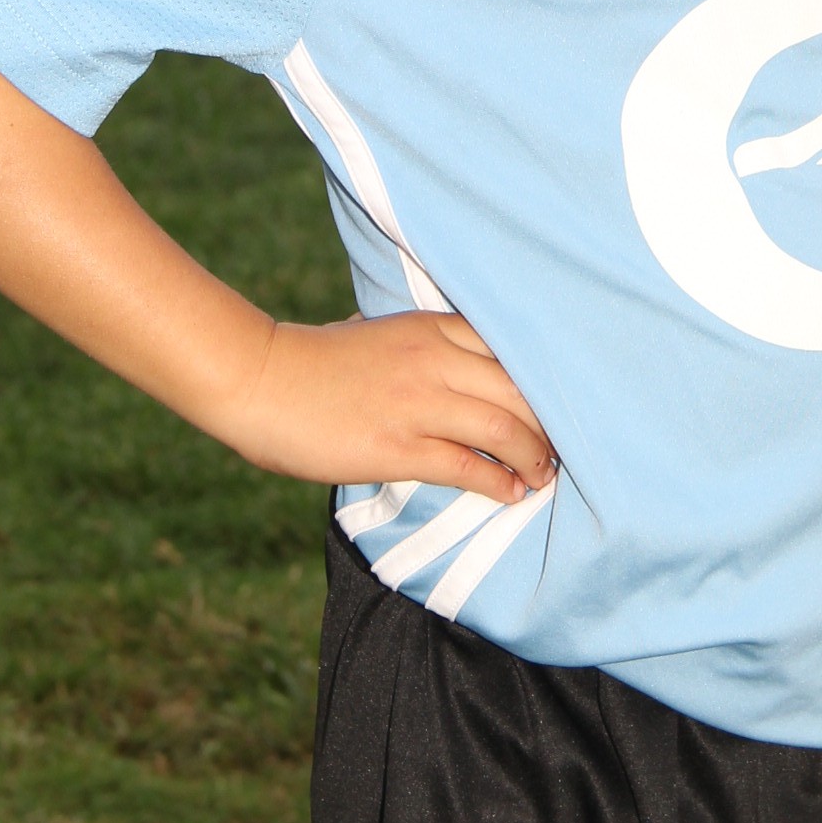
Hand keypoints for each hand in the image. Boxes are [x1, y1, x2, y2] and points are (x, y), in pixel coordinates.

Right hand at [216, 310, 556, 503]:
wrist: (259, 379)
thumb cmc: (314, 359)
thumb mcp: (380, 331)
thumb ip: (423, 344)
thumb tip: (453, 359)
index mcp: (433, 328)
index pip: (515, 349)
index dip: (547, 382)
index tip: (562, 406)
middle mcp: (436, 360)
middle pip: (523, 390)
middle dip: (551, 425)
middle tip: (561, 451)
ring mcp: (419, 404)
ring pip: (505, 428)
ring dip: (534, 458)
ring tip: (541, 477)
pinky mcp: (398, 447)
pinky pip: (467, 467)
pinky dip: (498, 483)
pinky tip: (510, 494)